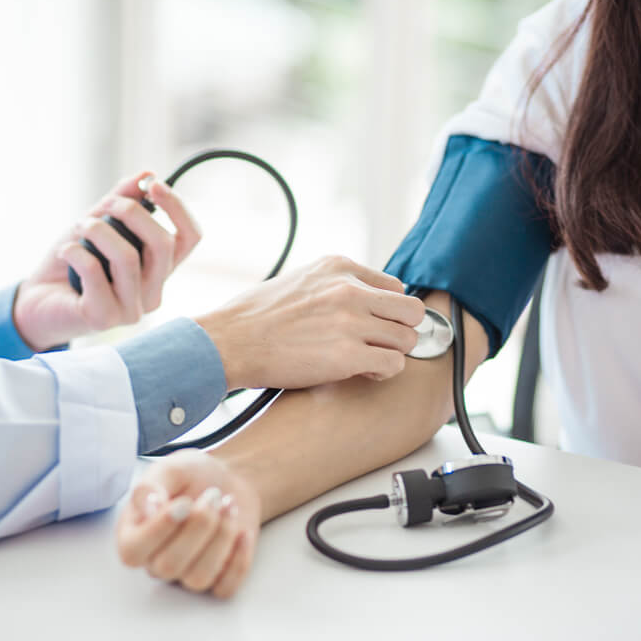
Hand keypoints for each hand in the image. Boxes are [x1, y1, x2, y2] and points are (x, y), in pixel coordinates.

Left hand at [12, 173, 200, 349]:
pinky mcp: (104, 318)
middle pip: (163, 245)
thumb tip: (147, 174)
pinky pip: (94, 272)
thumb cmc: (71, 263)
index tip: (153, 185)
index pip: (190, 238)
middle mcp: (153, 292)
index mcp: (159, 270)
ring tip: (79, 226)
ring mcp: (131, 310)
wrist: (35, 301)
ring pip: (128, 258)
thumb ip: (121, 201)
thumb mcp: (97, 224)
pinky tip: (65, 251)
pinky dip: (75, 251)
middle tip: (106, 205)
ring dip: (98, 230)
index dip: (178, 207)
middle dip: (132, 212)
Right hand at [116, 451, 261, 598]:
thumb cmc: (191, 476)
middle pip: (168, 566)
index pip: (132, 552)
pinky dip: (239, 560)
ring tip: (229, 505)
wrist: (227, 480)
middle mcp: (156, 560)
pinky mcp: (217, 579)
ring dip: (220, 537)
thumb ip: (150, 487)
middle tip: (213, 495)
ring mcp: (186, 573)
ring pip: (198, 578)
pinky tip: (243, 532)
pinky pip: (225, 588)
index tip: (184, 502)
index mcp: (134, 534)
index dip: (159, 530)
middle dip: (198, 526)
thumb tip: (149, 508)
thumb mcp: (168, 470)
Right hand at [195, 255, 425, 389]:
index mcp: (338, 267)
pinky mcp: (348, 355)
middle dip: (401, 330)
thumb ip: (333, 285)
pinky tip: (363, 373)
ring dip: (392, 354)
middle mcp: (350, 289)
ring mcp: (351, 321)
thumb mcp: (299, 280)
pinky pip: (395, 364)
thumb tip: (361, 299)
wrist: (229, 342)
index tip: (374, 324)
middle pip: (411, 311)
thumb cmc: (254, 317)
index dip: (388, 310)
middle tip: (380, 344)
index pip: (395, 286)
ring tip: (368, 361)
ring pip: (408, 339)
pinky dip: (384, 372)